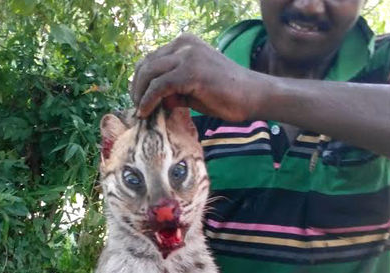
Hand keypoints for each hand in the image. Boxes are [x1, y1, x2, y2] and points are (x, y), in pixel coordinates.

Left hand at [130, 34, 257, 121]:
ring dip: (140, 94)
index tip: (138, 98)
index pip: (152, 58)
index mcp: (185, 44)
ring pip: (149, 73)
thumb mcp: (193, 89)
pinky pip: (159, 86)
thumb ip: (173, 89)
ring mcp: (187, 56)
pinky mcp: (190, 72)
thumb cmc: (227, 95)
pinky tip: (146, 112)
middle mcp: (184, 44)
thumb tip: (153, 100)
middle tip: (136, 107)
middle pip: (147, 64)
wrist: (254, 96)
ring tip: (141, 111)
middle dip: (137, 87)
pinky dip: (149, 100)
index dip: (141, 79)